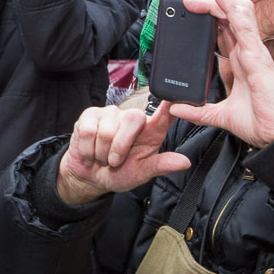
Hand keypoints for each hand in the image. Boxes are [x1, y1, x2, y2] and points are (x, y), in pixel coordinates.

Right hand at [56, 104, 190, 205]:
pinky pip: (88, 131)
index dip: (170, 103)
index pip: (166, 112)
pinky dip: (88, 150)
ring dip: (102, 153)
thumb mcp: (142, 173)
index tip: (175, 97)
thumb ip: (161, 165)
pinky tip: (90, 153)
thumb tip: (185, 162)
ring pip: (107, 130)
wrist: (91, 176)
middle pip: (134, 118)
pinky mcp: (91, 114)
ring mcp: (111, 113)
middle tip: (115, 162)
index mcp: (152, 130)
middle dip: (120, 147)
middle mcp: (133, 117)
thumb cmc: (120, 173)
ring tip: (102, 157)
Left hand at [168, 0, 273, 148]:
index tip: (188, 4)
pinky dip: (231, 7)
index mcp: (240, 61)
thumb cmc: (261, 123)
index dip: (208, 12)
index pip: (223, 27)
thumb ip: (199, 111)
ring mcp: (254, 51)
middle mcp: (247, 51)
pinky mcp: (258, 57)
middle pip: (228, 14)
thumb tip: (177, 108)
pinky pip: (245, 25)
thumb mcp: (220, 116)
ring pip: (236, 13)